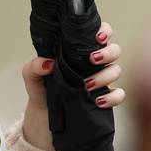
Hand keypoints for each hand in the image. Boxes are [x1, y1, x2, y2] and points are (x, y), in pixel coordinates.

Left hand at [22, 21, 124, 149]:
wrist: (43, 120)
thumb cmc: (41, 92)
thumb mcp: (32, 78)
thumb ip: (33, 67)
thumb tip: (47, 63)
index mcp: (77, 54)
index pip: (97, 35)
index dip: (103, 31)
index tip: (96, 36)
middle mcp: (92, 65)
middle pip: (114, 50)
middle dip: (107, 52)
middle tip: (92, 59)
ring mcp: (100, 82)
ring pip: (116, 70)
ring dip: (104, 75)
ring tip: (85, 85)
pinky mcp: (103, 100)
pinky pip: (119, 95)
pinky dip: (112, 97)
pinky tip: (97, 101)